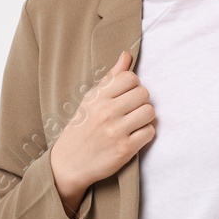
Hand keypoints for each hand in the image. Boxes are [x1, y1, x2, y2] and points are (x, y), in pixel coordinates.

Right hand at [51, 50, 155, 211]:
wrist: (69, 163)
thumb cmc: (81, 128)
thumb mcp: (90, 100)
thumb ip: (110, 78)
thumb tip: (126, 55)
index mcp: (97, 97)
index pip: (130, 78)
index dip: (133, 86)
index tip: (126, 96)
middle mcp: (106, 112)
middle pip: (143, 94)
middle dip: (141, 102)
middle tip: (131, 111)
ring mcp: (116, 131)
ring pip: (149, 112)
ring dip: (145, 118)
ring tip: (134, 123)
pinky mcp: (125, 149)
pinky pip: (149, 132)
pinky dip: (145, 134)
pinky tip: (134, 136)